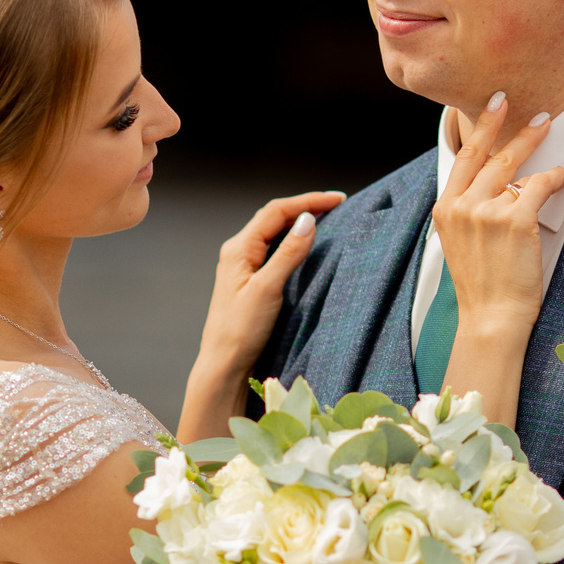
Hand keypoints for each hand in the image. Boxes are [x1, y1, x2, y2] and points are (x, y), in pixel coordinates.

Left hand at [179, 190, 345, 441]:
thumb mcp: (268, 289)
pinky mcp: (250, 282)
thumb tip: (308, 220)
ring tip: (328, 218)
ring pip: (274, 234)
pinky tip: (307, 246)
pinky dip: (293, 242)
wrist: (224, 365)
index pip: (276, 211)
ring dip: (299, 223)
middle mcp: (238, 252)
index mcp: (239, 248)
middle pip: (275, 218)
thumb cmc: (240, 331)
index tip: (339, 199)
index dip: (308, 201)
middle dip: (305, 207)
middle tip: (338, 204)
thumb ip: (288, 254)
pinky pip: (274, 251)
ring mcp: (243, 267)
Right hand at [434, 93, 563, 424]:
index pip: (461, 160)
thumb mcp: (462, 246)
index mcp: (444, 211)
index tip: (490, 108)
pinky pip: (541, 184)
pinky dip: (559, 173)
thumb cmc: (484, 287)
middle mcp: (460, 206)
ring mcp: (485, 211)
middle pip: (484, 153)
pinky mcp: (514, 219)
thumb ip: (472, 214)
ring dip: (533, 142)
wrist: (492, 318)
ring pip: (513, 164)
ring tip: (548, 125)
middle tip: (514, 101)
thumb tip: (506, 187)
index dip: (477, 132)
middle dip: (502, 123)